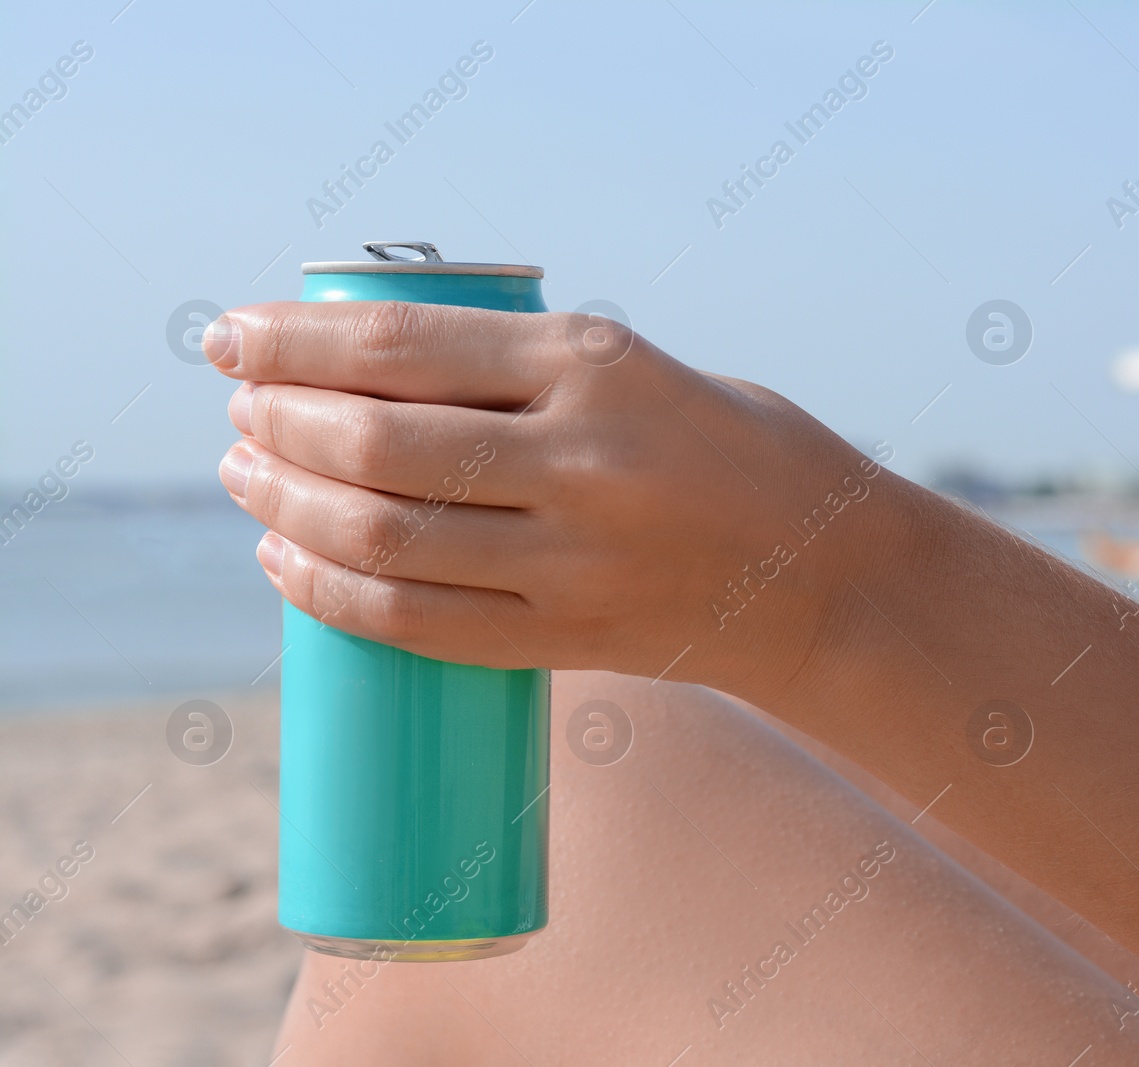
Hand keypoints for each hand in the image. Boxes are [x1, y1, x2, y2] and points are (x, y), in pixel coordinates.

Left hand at [207, 301, 906, 695]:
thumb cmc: (743, 455)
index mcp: (603, 366)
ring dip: (285, 507)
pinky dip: (335, 595)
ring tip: (244, 479)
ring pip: (386, 538)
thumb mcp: (653, 372)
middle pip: (376, 445)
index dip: (293, 341)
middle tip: (237, 413)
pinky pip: (422, 626)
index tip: (228, 336)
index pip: (406, 345)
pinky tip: (289, 564)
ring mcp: (578, 562)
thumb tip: (387, 381)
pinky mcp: (576, 640)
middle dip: (276, 424)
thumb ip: (534, 375)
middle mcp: (585, 461)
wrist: (836, 580)